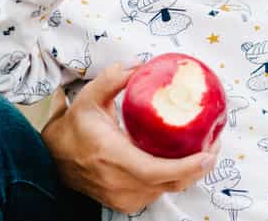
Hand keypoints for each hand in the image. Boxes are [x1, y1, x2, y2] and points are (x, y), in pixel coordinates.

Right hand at [41, 64, 218, 212]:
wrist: (52, 159)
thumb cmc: (73, 128)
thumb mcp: (89, 97)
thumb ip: (114, 78)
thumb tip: (141, 65)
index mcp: (113, 157)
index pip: (156, 171)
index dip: (186, 166)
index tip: (208, 153)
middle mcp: (120, 183)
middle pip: (171, 183)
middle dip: (199, 166)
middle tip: (215, 143)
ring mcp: (123, 197)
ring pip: (167, 190)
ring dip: (190, 173)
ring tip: (205, 148)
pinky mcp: (126, 203)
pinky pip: (158, 192)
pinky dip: (174, 179)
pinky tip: (184, 160)